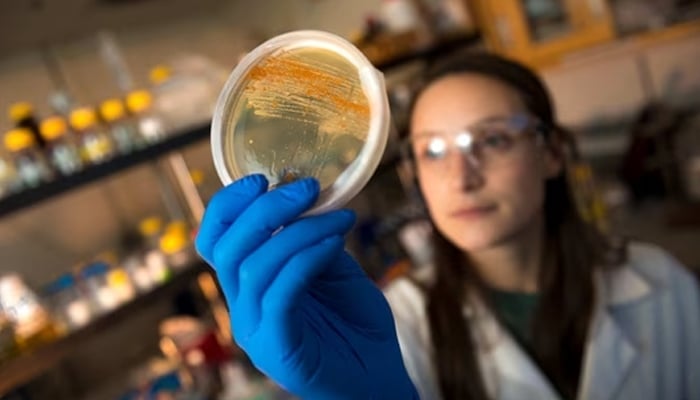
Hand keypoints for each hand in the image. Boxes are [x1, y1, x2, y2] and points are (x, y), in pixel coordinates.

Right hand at [196, 175, 417, 398]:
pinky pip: (280, 295)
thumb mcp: (334, 270)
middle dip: (265, 209)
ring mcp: (256, 331)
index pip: (215, 241)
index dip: (227, 206)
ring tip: (338, 216)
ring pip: (253, 268)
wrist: (379, 378)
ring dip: (298, 231)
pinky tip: (333, 243)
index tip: (260, 177)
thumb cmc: (356, 324)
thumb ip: (314, 240)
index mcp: (248, 287)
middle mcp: (243, 308)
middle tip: (307, 188)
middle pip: (228, 249)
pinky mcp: (278, 349)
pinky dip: (305, 260)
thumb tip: (309, 199)